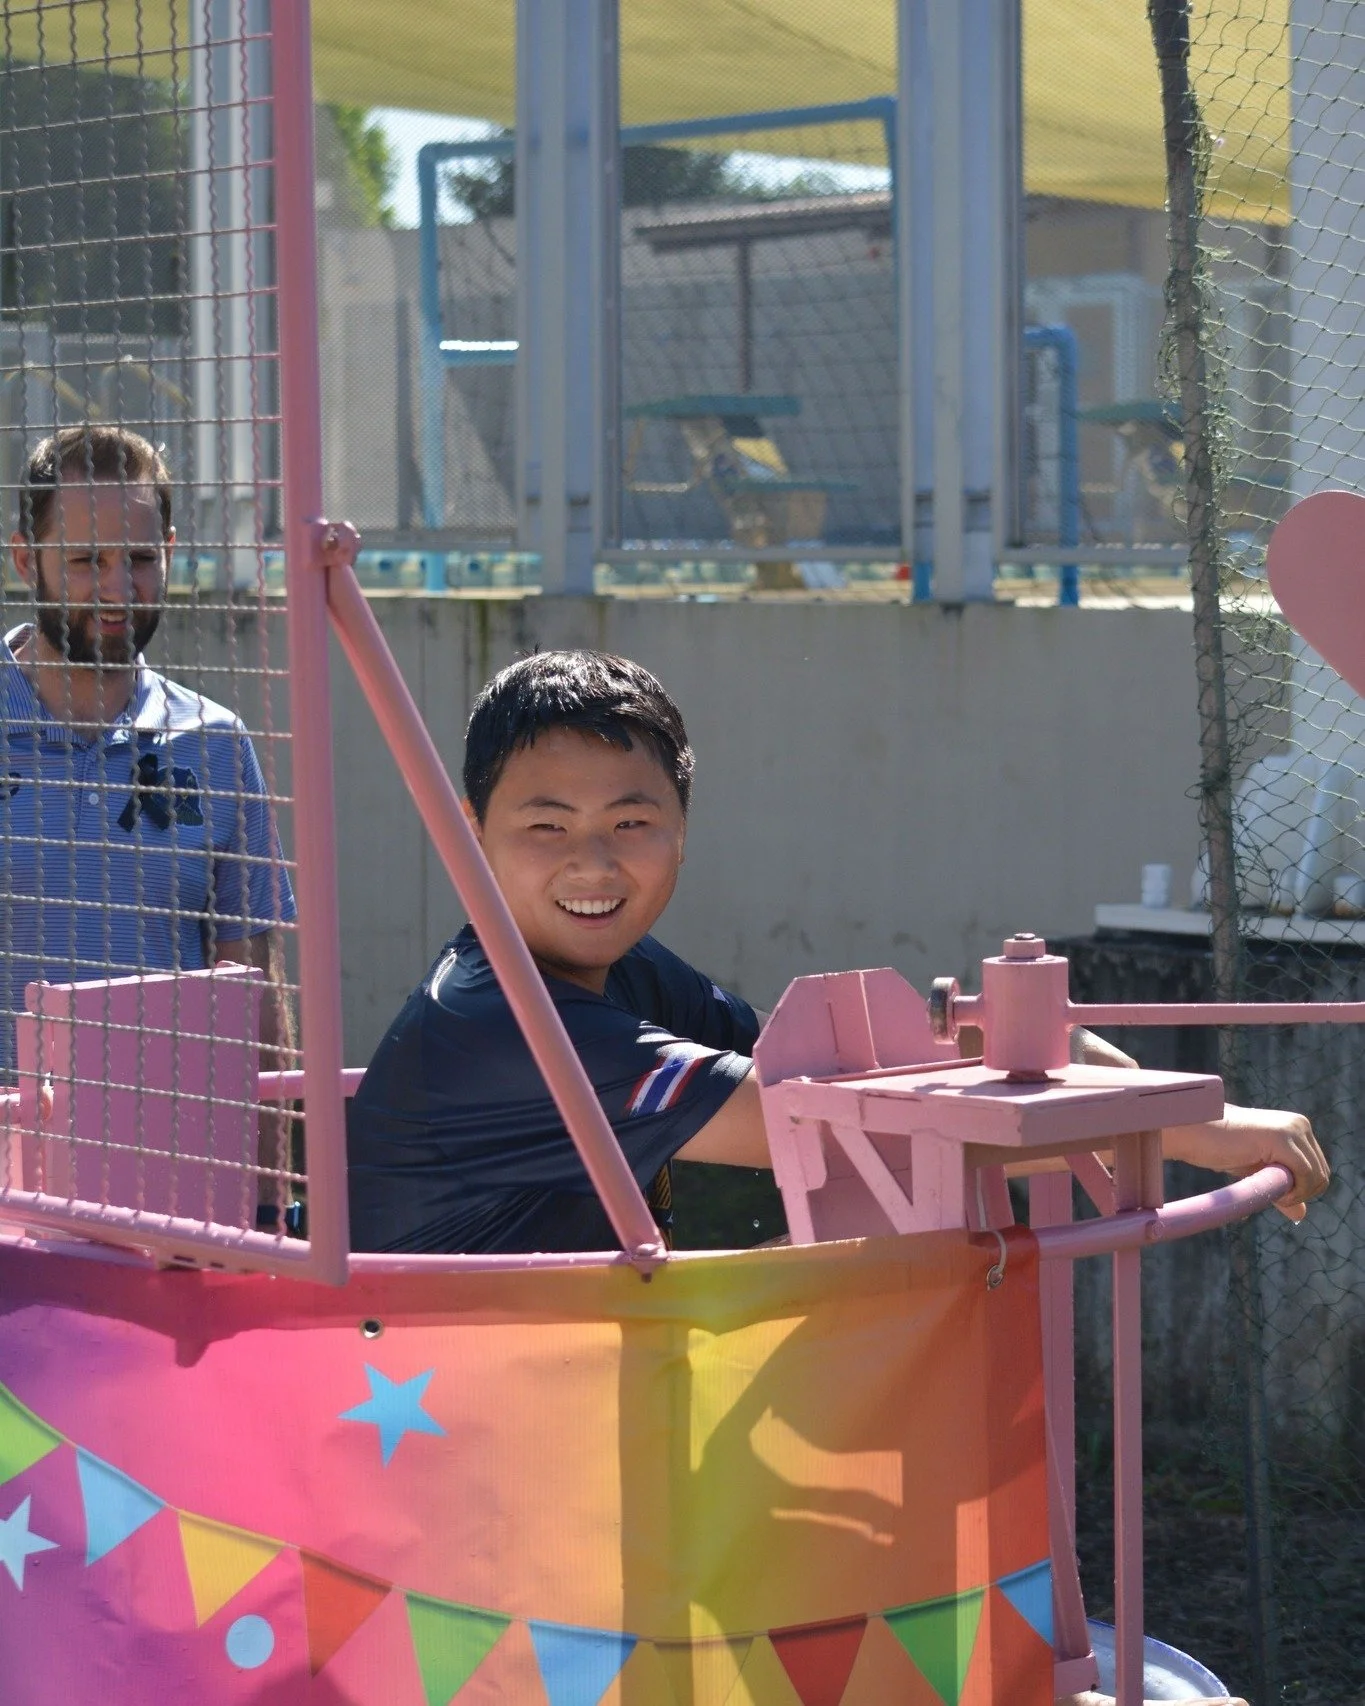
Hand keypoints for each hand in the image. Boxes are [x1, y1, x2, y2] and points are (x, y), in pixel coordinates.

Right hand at [1164, 1103, 1329, 1220]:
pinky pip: (1304, 1173)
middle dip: (1301, 1193)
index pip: (1318, 1169)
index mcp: (1297, 1128)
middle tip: (1272, 1195)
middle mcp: (1300, 1125)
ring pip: (1316, 1176)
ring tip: (1268, 1190)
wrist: (1194, 1132)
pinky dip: (1292, 1190)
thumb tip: (1301, 1214)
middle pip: (1322, 1174)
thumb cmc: (1219, 1149)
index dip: (1302, 1190)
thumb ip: (1280, 1187)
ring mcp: (1292, 1129)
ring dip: (1296, 1193)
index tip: (1277, 1195)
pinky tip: (1271, 1188)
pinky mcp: (1281, 1138)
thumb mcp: (1257, 1171)